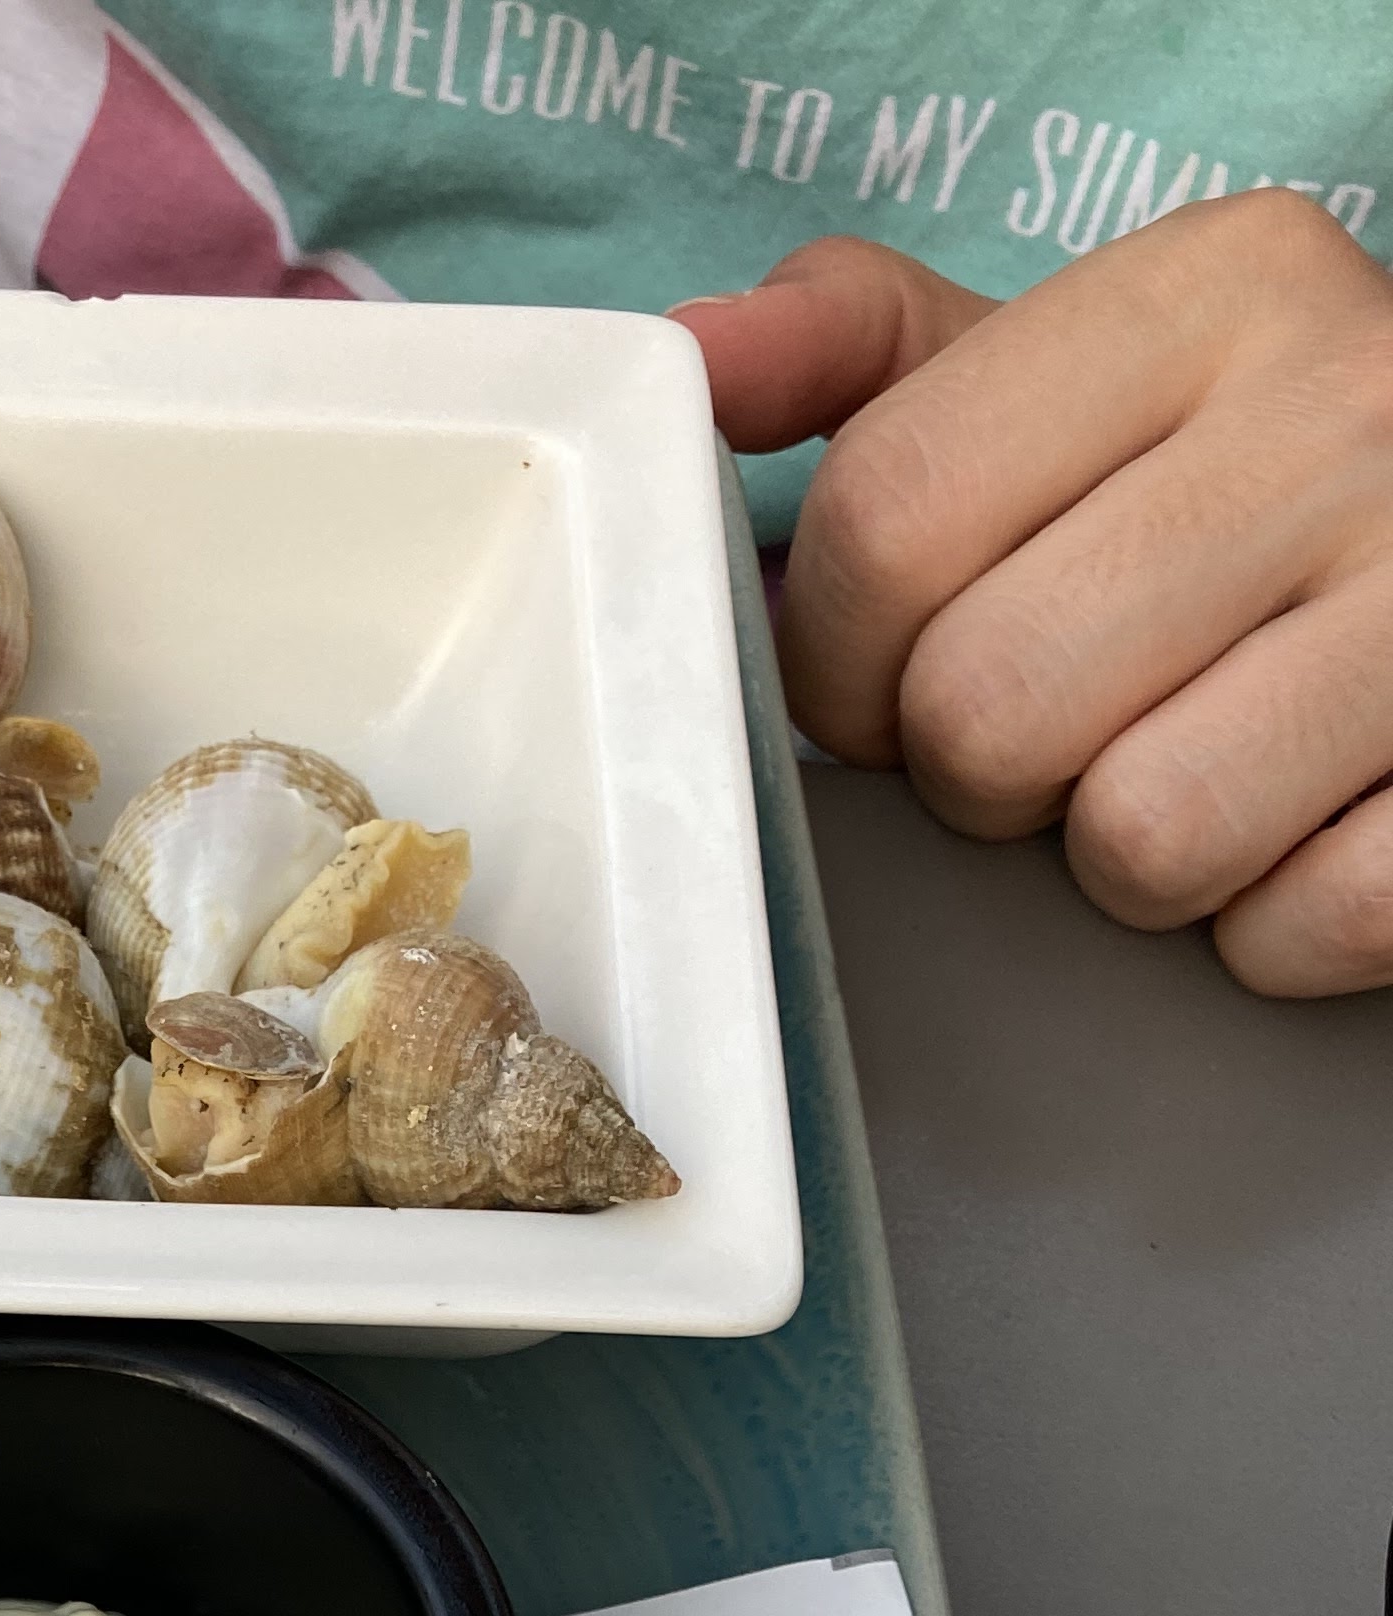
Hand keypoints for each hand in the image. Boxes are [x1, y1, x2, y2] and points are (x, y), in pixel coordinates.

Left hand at [680, 201, 1392, 997]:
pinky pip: (1294, 925)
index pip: (888, 517)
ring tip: (1186, 763)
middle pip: (988, 707)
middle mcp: (1346, 411)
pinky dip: (1268, 923)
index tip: (884, 680)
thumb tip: (688, 361)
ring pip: (1141, 837)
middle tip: (1060, 729)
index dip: (838, 659)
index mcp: (1214, 290)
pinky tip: (1297, 824)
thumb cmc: (1230, 480)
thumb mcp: (1069, 375)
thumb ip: (868, 364)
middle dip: (982, 773)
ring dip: (1127, 859)